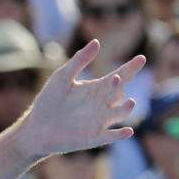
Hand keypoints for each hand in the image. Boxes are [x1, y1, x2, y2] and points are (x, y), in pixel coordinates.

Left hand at [22, 40, 145, 156]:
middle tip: (115, 78)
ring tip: (130, 102)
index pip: (120, 76)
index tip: (142, 58)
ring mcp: (101, 121)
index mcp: (97, 88)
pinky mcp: (95, 137)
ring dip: (126, 108)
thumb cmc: (50, 100)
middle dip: (118, 87)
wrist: (37, 127)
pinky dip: (120, 134)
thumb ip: (79, 61)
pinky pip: (112, 136)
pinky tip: (127, 131)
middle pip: (119, 93)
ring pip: (120, 113)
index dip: (130, 67)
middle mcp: (103, 104)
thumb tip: (96, 42)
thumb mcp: (62, 77)